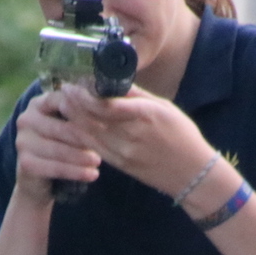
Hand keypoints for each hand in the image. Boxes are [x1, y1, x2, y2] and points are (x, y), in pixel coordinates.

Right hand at [13, 87, 101, 203]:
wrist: (40, 179)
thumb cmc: (63, 145)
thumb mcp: (71, 126)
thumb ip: (83, 113)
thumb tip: (114, 103)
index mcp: (39, 103)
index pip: (63, 101)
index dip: (86, 111)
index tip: (108, 119)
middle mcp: (26, 119)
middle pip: (61, 127)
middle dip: (86, 137)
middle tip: (108, 143)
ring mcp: (22, 141)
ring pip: (58, 149)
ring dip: (81, 156)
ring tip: (99, 161)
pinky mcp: (25, 163)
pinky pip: (54, 167)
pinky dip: (75, 172)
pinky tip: (92, 175)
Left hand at [56, 83, 216, 197]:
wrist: (191, 173)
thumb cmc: (182, 135)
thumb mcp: (164, 107)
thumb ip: (136, 95)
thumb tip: (112, 80)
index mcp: (145, 115)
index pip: (106, 104)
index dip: (85, 94)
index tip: (75, 83)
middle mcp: (131, 134)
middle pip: (92, 118)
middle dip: (73, 103)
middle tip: (63, 90)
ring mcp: (123, 152)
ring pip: (88, 133)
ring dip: (72, 118)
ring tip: (63, 104)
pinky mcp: (119, 164)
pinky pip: (93, 147)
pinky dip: (80, 135)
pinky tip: (72, 125)